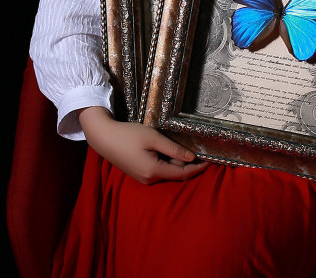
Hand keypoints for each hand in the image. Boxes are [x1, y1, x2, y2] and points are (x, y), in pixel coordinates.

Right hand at [78, 106, 209, 183]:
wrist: (104, 138)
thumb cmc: (128, 135)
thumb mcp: (153, 138)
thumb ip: (173, 149)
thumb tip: (192, 158)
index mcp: (154, 171)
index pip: (183, 173)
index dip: (199, 168)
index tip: (211, 161)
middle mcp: (149, 179)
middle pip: (176, 173)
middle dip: (189, 164)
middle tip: (201, 150)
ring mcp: (143, 178)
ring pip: (167, 171)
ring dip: (178, 161)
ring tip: (187, 147)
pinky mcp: (139, 173)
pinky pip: (159, 169)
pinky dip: (168, 161)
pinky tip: (170, 149)